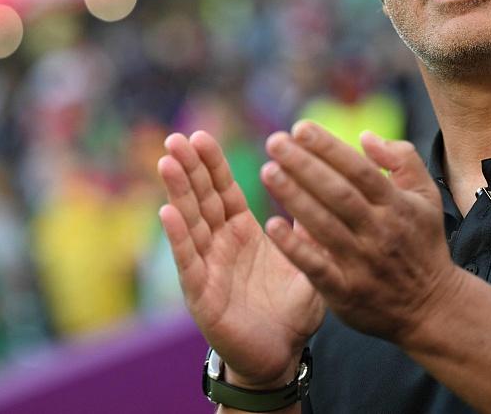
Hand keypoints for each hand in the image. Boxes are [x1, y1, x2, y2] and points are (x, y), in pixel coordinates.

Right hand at [157, 131, 324, 386]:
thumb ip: (309, 230)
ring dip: (178, 192)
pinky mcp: (201, 294)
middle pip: (201, 199)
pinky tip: (168, 212)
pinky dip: (178, 237)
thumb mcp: (308, 263)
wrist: (280, 355)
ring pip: (189, 222)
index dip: (211, 164)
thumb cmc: (292, 311)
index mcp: (242, 232)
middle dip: (189, 168)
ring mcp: (207, 267)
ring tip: (167, 162)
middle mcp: (219, 244)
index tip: (200, 136)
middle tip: (176, 138)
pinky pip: (189, 261)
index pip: (224, 190)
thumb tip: (323, 189)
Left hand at [260, 122, 463, 346]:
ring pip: (324, 225)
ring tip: (268, 171)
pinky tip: (271, 225)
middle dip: (304, 165)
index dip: (329, 147)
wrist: (434, 309)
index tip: (300, 127)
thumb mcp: (426, 198)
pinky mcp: (346, 292)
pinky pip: (317, 267)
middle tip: (274, 142)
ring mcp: (362, 262)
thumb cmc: (422, 245)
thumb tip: (365, 135)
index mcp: (396, 205)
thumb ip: (402, 159)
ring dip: (294, 197)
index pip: (359, 170)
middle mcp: (379, 231)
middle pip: (338, 193)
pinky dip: (294, 247)